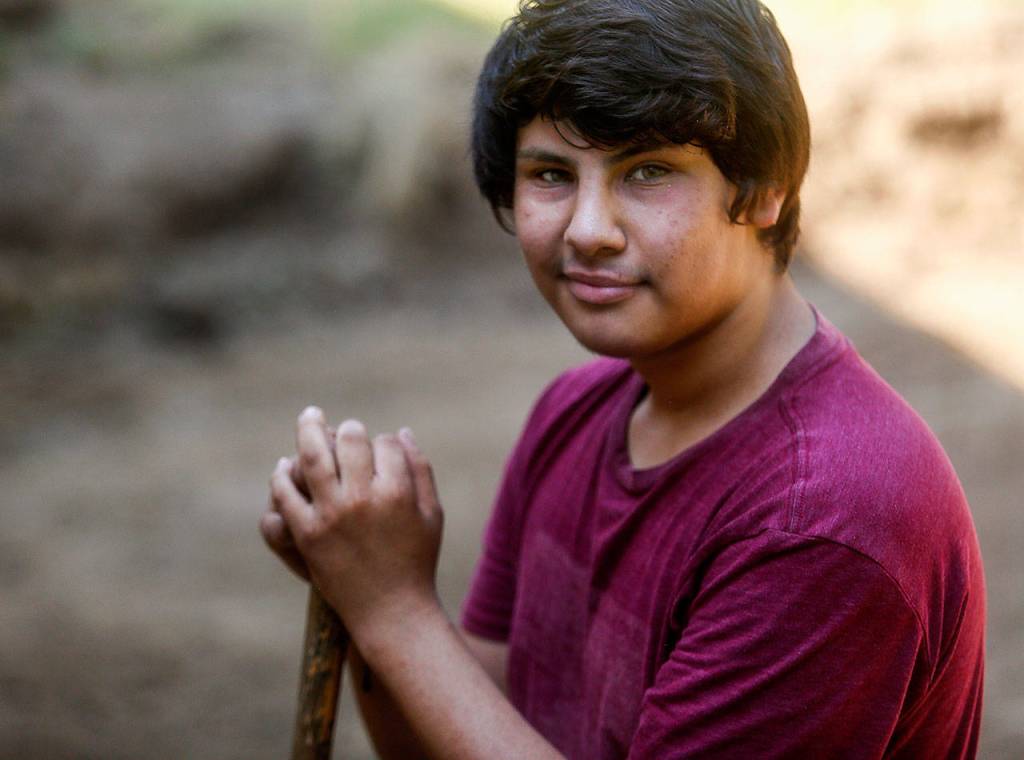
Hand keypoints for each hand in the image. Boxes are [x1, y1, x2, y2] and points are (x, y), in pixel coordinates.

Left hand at [268, 407, 443, 639]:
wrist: (391, 611)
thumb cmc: (416, 560)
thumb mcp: (432, 513)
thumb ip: (420, 469)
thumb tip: (401, 431)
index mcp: (398, 492)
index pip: (385, 443)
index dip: (384, 442)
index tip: (382, 451)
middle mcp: (363, 498)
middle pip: (350, 440)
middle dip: (350, 430)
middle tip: (346, 430)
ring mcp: (332, 515)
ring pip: (312, 457)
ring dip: (308, 429)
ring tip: (309, 416)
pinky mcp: (307, 534)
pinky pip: (286, 494)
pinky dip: (283, 475)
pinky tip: (286, 466)